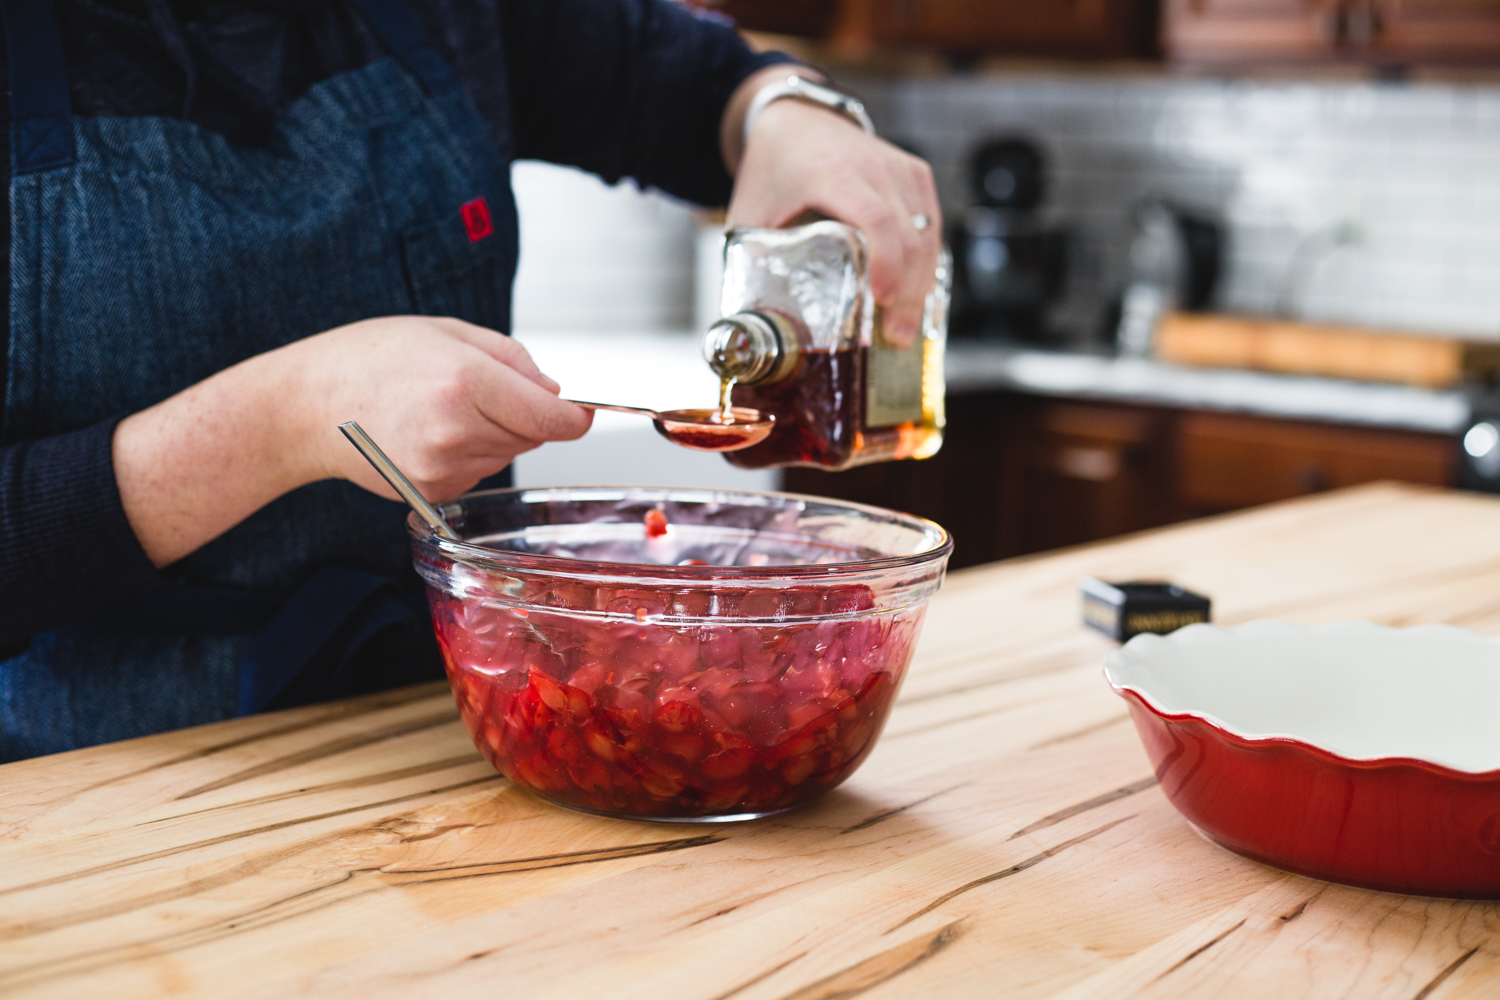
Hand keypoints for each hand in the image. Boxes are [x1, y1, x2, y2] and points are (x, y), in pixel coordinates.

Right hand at [292, 316, 590, 502]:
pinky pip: (479, 471)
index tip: (583, 410)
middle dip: (523, 413)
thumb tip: (554, 391)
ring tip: (443, 407)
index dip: (576, 416)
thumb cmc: (368, 359)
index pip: (552, 417)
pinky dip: (470, 453)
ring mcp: (444, 467)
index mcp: (466, 382)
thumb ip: (512, 359)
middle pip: (533, 434)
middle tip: (479, 388)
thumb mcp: (448, 333)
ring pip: (507, 454)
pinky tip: (431, 432)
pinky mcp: (433, 492)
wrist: (305, 406)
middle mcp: (457, 430)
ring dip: (495, 433)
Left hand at [723, 74, 941, 347]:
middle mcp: (873, 166)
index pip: (875, 218)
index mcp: (830, 174)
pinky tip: (915, 293)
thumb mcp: (749, 213)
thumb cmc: (770, 169)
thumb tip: (748, 324)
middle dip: (907, 291)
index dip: (886, 261)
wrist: (793, 120)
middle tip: (896, 337)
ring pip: (927, 232)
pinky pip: (932, 223)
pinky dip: (927, 260)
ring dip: (922, 282)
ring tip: (906, 326)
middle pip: (908, 235)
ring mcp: (899, 168)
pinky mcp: (915, 174)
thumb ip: (749, 263)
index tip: (882, 300)